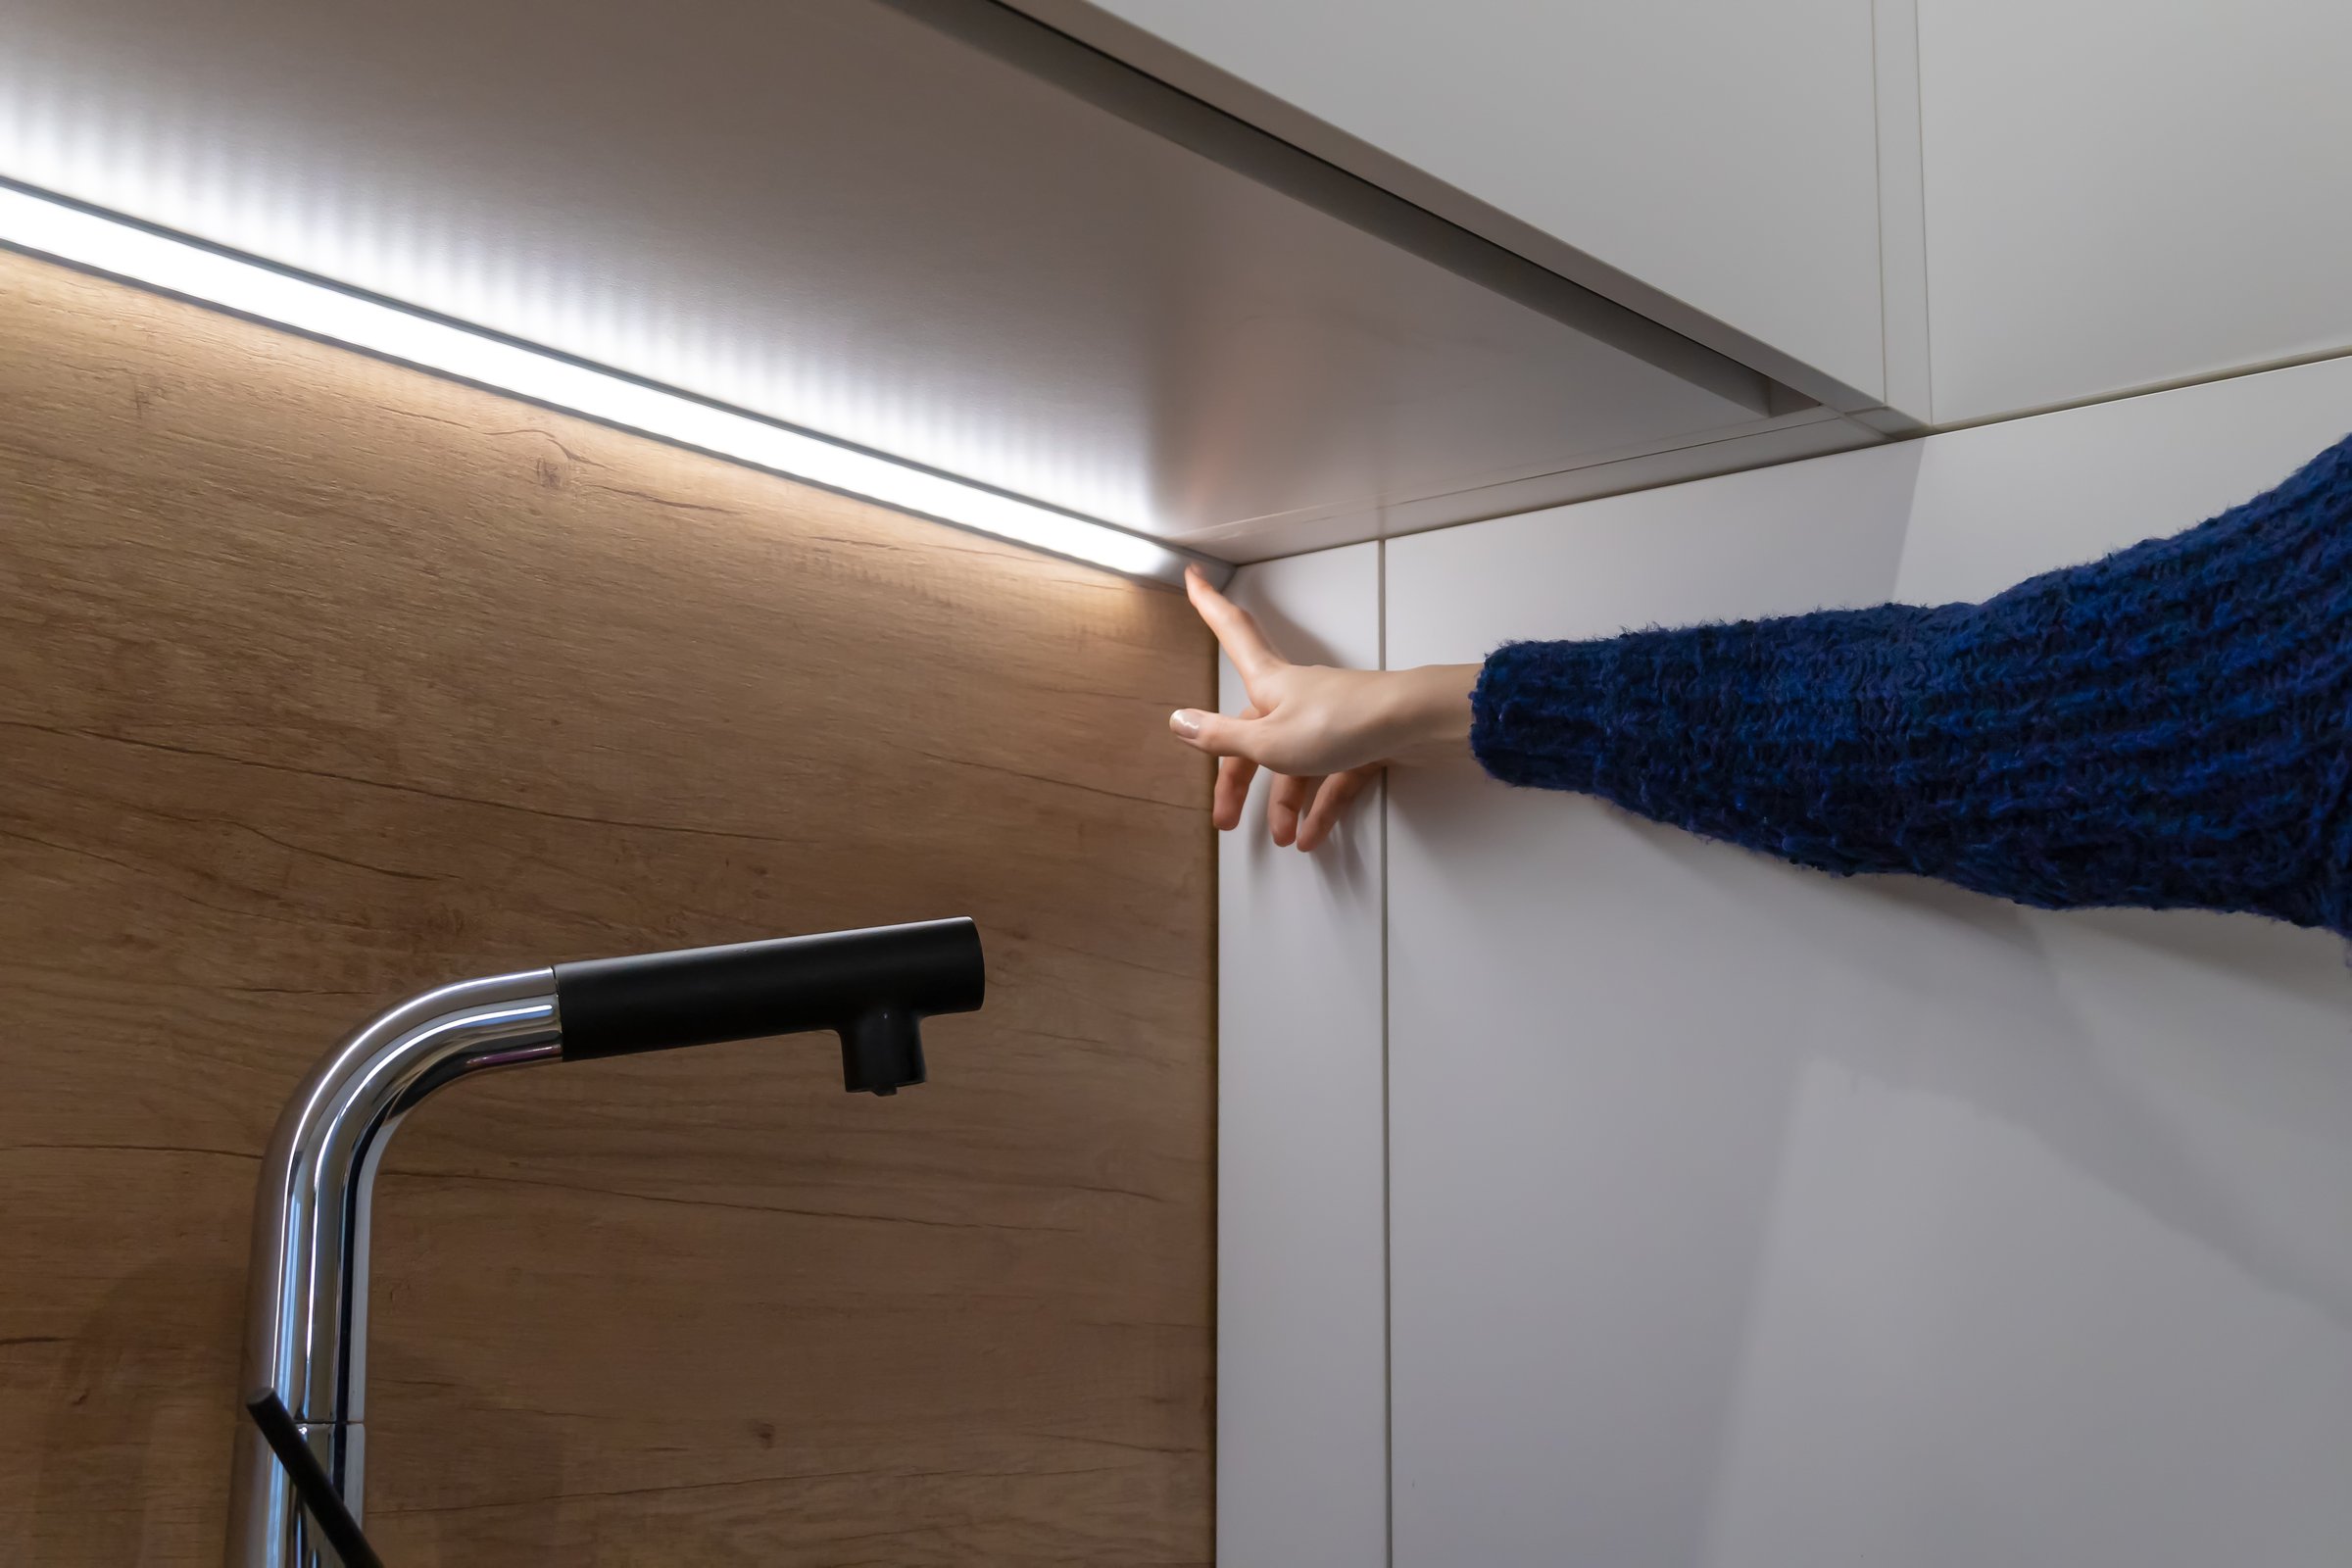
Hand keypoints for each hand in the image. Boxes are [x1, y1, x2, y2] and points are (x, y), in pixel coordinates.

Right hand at [1169, 565, 1477, 850]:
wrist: (1415, 727)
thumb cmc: (1342, 724)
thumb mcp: (1268, 741)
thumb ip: (1222, 737)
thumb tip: (1178, 721)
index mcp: (1269, 684)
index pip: (1232, 631)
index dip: (1208, 605)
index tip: (1193, 575)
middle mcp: (1296, 696)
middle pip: (1253, 736)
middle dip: (1236, 780)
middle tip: (1223, 817)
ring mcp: (1329, 719)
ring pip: (1294, 764)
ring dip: (1284, 804)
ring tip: (1282, 839)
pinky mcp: (1360, 741)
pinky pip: (1332, 777)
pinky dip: (1321, 808)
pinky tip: (1313, 837)